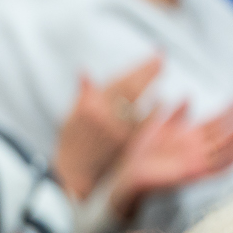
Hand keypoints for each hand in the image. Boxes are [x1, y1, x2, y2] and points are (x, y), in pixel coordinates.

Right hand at [55, 56, 161, 199]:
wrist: (74, 177)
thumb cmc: (71, 145)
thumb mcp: (70, 117)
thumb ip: (82, 95)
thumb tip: (84, 72)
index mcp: (89, 107)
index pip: (119, 82)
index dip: (138, 68)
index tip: (154, 56)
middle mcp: (105, 117)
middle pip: (132, 89)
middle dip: (149, 72)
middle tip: (162, 58)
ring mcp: (118, 131)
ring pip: (140, 104)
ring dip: (151, 88)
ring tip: (160, 72)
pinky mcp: (127, 145)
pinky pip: (144, 124)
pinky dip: (153, 111)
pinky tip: (161, 101)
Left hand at [109, 101, 232, 220]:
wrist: (129, 174)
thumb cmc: (145, 153)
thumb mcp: (159, 127)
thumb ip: (175, 114)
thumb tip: (188, 96)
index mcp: (191, 136)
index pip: (217, 120)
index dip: (232, 110)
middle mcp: (197, 147)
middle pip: (224, 131)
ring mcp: (195, 160)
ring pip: (223, 146)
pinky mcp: (190, 173)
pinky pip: (213, 167)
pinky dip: (227, 161)